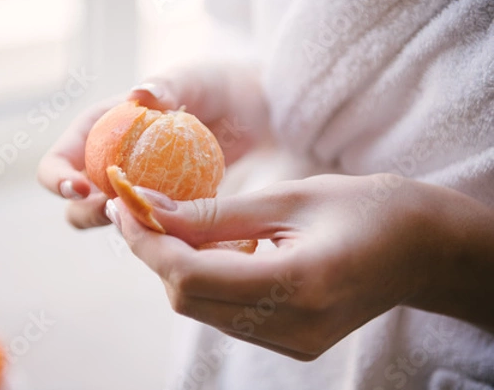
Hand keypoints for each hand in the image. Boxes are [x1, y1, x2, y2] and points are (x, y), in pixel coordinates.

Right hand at [38, 62, 268, 228]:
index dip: (58, 179)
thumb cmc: (215, 88)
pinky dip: (161, 237)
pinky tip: (183, 233)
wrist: (256, 116)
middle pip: (78, 205)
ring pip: (116, 225)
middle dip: (88, 213)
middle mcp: (111, 169)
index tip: (81, 187)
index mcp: (99, 134)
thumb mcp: (193, 79)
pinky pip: (155, 233)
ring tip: (152, 220)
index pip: (58, 163)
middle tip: (117, 209)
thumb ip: (168, 85)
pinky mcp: (169, 214)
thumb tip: (139, 95)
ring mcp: (140, 195)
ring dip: (126, 228)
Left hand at [107, 174, 493, 359]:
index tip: (122, 205)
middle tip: (139, 208)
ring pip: (202, 309)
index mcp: (298, 284)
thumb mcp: (288, 198)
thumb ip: (215, 212)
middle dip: (153, 252)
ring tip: (172, 222)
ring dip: (175, 265)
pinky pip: (226, 314)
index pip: (190, 276)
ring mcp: (292, 342)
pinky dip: (203, 280)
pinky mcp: (291, 342)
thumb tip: (150, 207)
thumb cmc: (364, 208)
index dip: (147, 241)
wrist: (418, 249)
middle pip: (188, 299)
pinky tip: (208, 247)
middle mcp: (292, 326)